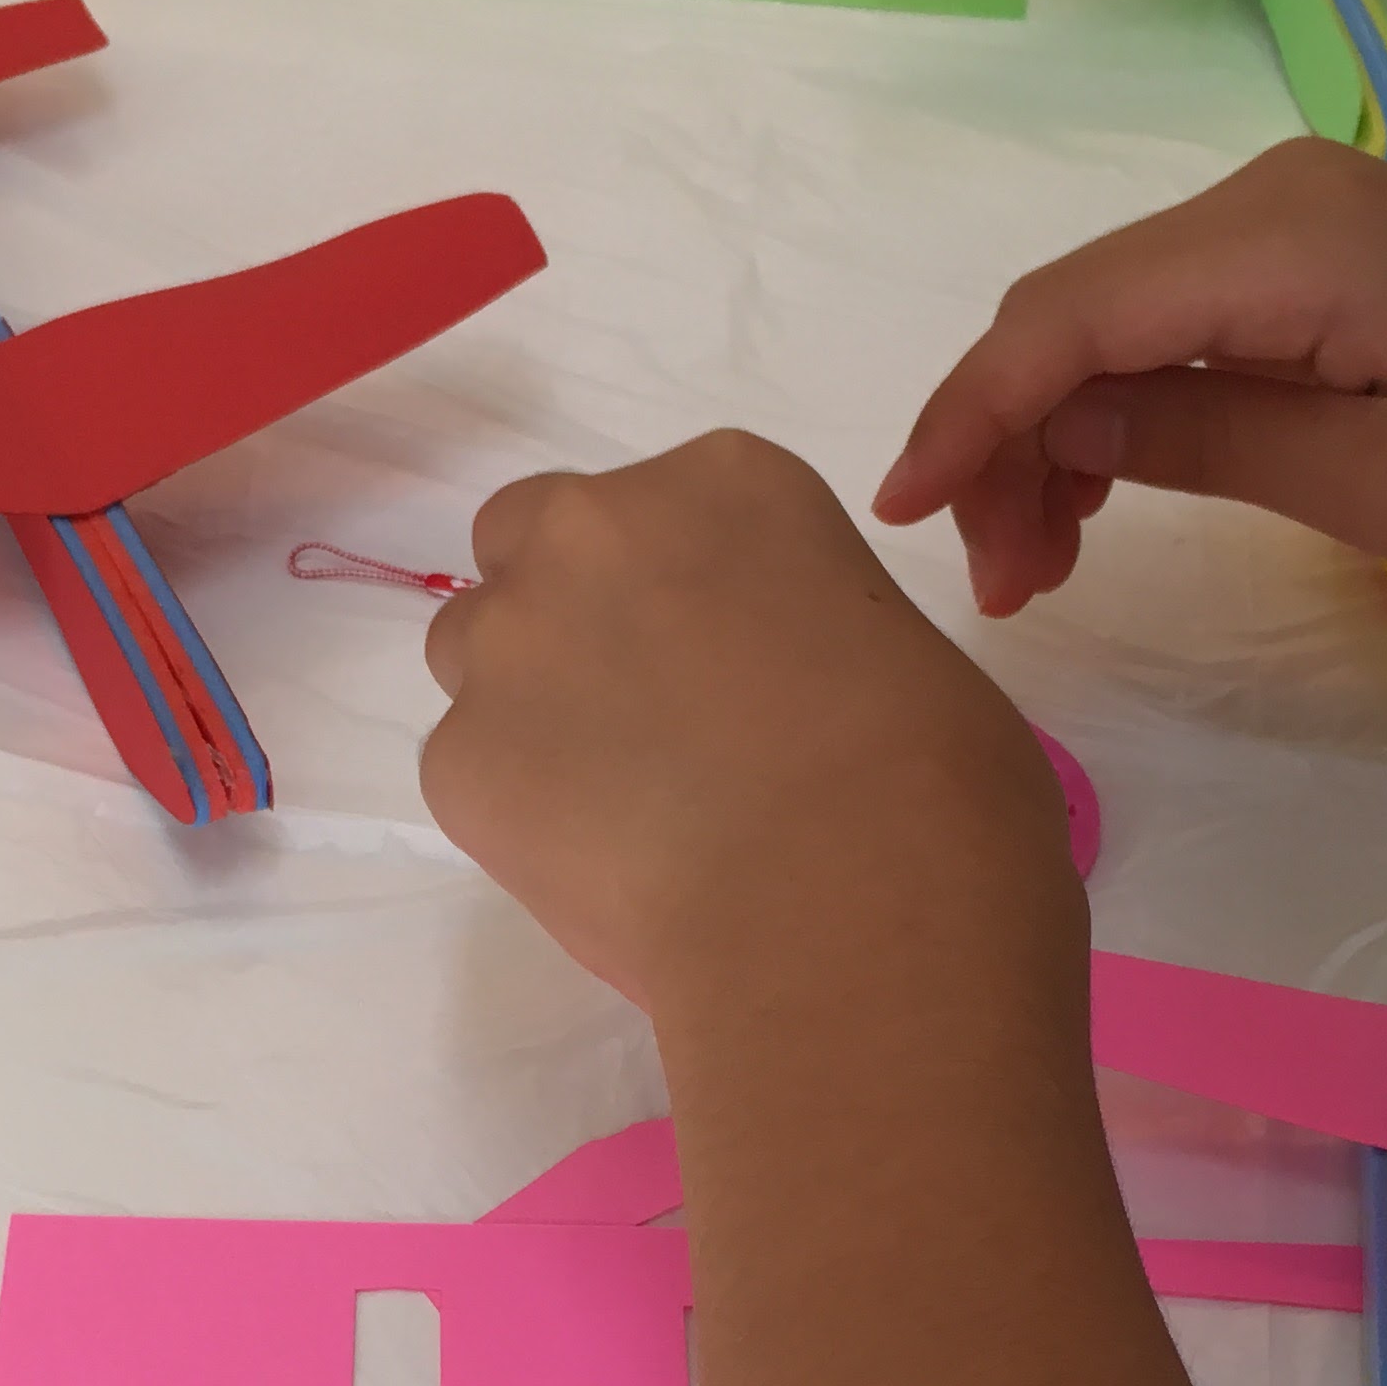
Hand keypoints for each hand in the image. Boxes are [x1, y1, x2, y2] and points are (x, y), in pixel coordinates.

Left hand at [421, 432, 1080, 1025]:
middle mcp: (595, 531)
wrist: (847, 902)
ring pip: (473, 653)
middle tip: (632, 714)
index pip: (657, 507)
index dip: (676, 591)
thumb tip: (764, 699)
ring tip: (617, 808)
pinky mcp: (458, 758)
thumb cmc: (928, 779)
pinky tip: (606, 869)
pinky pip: (467, 772)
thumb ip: (787, 628)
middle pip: (528, 541)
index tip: (716, 661)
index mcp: (724, 483)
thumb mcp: (884, 643)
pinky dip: (518, 815)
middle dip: (564, 611)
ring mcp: (511, 641)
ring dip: (525, 707)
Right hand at [874, 138, 1386, 613]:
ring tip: (1042, 568)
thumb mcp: (1380, 481)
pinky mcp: (1304, 256)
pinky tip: (1101, 501)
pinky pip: (1165, 324)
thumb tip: (1064, 434)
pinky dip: (1114, 410)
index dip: (970, 416)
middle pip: (1067, 316)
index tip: (908, 518)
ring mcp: (1282, 221)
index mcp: (1278, 243)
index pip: (1067, 322)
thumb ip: (1207, 443)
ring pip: (1105, 324)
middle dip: (1003, 446)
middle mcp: (1262, 202)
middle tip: (1002, 587)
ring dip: (1051, 438)